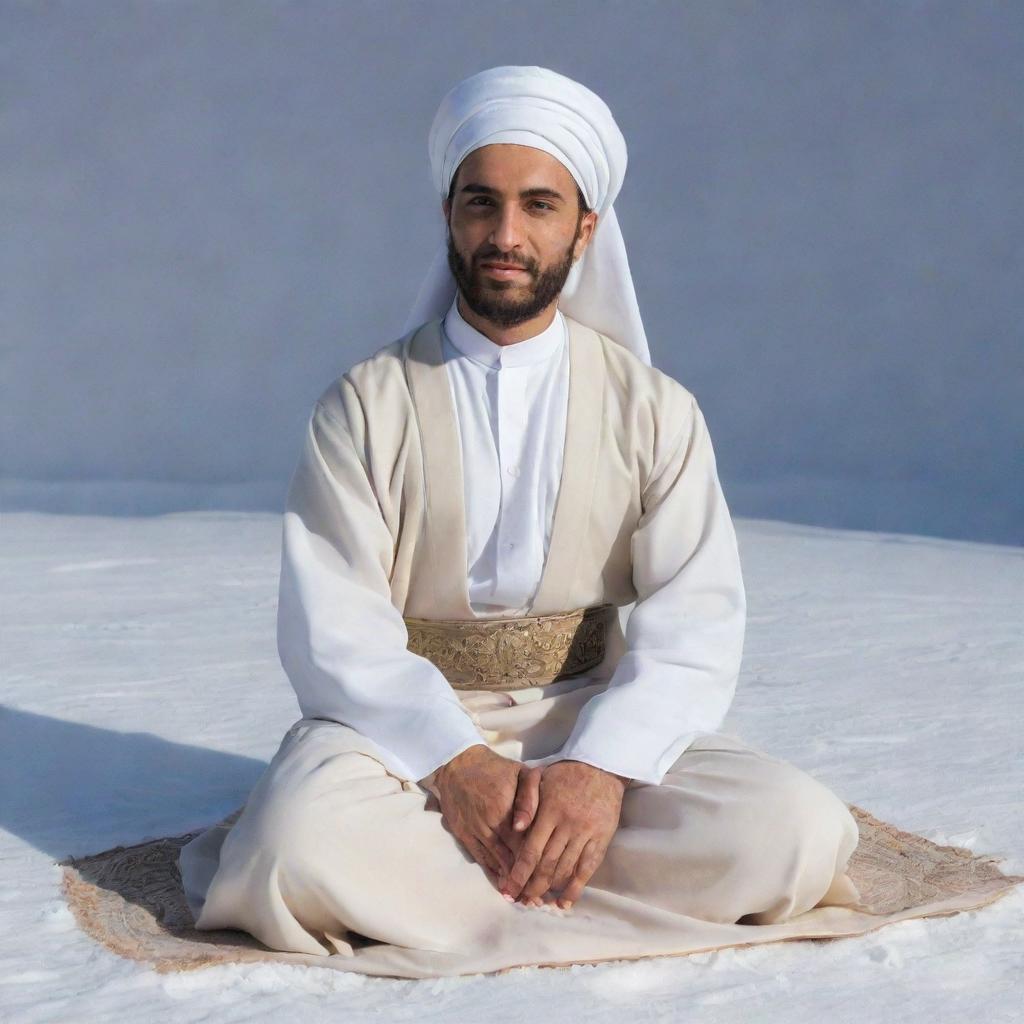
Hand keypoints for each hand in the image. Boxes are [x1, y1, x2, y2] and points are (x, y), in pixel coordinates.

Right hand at [431, 745, 543, 888]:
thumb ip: (530, 796)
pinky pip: (480, 858)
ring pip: (495, 863)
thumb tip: (525, 826)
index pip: (526, 843)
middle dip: (526, 879)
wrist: (458, 764)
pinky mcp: (463, 835)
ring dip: (508, 882)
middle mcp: (489, 825)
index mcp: (506, 810)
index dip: (538, 863)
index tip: (550, 880)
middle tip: (538, 899)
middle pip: (512, 858)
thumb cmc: (496, 768)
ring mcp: (474, 831)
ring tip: (522, 898)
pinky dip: (492, 873)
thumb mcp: (520, 772)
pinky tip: (502, 885)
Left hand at [499, 760, 627, 909]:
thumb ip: (525, 801)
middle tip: (520, 902)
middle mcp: (567, 826)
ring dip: (550, 890)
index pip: (530, 851)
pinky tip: (565, 902)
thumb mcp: (539, 776)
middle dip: (531, 887)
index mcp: (549, 812)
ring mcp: (586, 834)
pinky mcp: (601, 839)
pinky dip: (575, 888)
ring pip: (565, 870)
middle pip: (546, 865)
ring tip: (537, 902)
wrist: (601, 766)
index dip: (518, 874)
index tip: (508, 890)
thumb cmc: (564, 773)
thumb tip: (515, 828)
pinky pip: (587, 869)